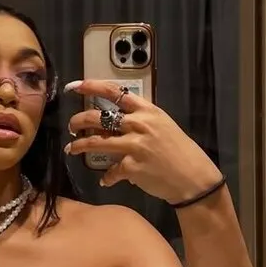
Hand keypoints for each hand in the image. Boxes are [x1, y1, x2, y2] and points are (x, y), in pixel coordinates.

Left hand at [63, 80, 223, 203]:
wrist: (193, 177)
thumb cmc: (180, 151)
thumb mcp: (162, 125)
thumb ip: (140, 120)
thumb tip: (116, 122)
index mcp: (147, 111)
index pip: (115, 93)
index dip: (92, 87)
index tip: (75, 86)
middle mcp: (139, 125)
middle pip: (98, 117)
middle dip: (78, 120)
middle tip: (72, 126)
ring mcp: (135, 145)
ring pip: (96, 142)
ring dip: (80, 146)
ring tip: (72, 149)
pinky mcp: (132, 167)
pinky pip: (110, 171)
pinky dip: (107, 177)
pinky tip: (106, 180)